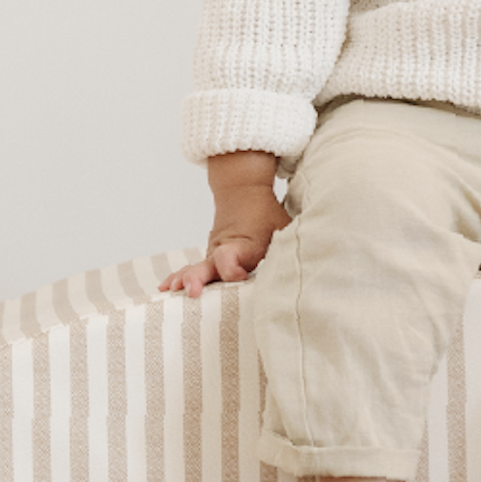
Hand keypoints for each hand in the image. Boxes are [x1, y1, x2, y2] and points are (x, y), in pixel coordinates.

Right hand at [161, 159, 290, 295]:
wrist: (242, 191)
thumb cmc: (268, 214)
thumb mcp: (285, 225)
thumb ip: (294, 244)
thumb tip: (314, 262)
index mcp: (245, 244)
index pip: (232, 257)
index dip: (233, 268)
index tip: (237, 277)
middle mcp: (224, 250)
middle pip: (209, 266)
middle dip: (200, 279)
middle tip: (192, 291)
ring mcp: (213, 254)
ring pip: (197, 269)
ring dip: (185, 280)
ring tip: (172, 291)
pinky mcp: (209, 258)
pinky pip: (193, 269)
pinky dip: (179, 277)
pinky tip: (166, 288)